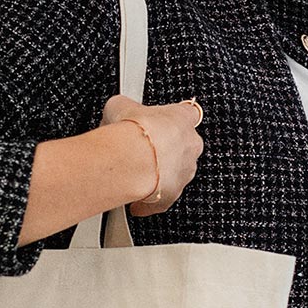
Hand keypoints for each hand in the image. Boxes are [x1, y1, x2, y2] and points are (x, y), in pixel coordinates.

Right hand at [100, 92, 203, 216]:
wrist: (133, 159)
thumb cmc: (133, 130)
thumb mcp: (121, 105)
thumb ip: (126, 106)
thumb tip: (118, 107)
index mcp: (182, 119)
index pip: (188, 114)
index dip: (174, 119)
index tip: (164, 122)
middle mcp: (190, 146)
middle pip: (182, 146)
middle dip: (164, 149)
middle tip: (141, 149)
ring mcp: (184, 172)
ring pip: (174, 174)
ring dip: (157, 174)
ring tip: (134, 173)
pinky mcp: (172, 195)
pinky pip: (161, 200)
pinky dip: (148, 202)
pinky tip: (133, 202)